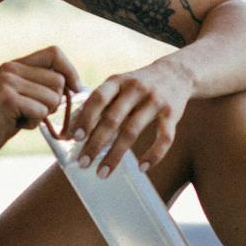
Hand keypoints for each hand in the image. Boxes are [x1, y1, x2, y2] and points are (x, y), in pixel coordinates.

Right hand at [0, 45, 84, 161]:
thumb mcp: (20, 98)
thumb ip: (40, 87)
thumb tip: (74, 85)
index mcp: (15, 65)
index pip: (54, 53)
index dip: (70, 70)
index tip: (75, 88)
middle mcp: (11, 68)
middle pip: (59, 80)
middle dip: (55, 102)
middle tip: (34, 113)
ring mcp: (9, 82)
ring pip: (52, 98)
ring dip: (43, 115)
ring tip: (21, 118)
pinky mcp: (8, 98)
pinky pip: (41, 112)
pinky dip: (33, 124)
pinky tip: (15, 124)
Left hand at [63, 62, 192, 177]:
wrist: (176, 73)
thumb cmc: (136, 85)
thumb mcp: (116, 85)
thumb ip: (97, 104)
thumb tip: (70, 132)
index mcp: (118, 81)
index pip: (98, 98)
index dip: (86, 118)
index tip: (74, 138)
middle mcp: (136, 89)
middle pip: (112, 119)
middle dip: (95, 143)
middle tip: (83, 163)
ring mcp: (155, 101)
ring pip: (132, 131)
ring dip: (115, 155)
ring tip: (102, 173)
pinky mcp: (173, 114)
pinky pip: (164, 138)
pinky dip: (154, 155)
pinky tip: (142, 168)